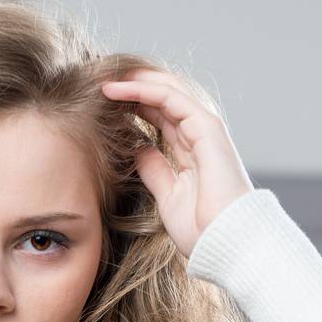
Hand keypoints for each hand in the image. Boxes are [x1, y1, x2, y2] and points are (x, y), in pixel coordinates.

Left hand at [101, 71, 253, 257]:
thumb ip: (154, 169)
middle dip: (130, 87)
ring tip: (103, 79)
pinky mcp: (206, 127)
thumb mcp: (167, 196)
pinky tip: (118, 90)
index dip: (131, 105)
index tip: (101, 103)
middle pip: (161, 98)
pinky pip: (170, 98)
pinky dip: (143, 90)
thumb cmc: (201, 229)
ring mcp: (204, 128)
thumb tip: (137, 148)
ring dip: (132, 82)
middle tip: (98, 81)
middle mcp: (199, 134)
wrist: (224, 242)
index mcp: (190, 150)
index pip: (159, 115)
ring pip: (165, 91)